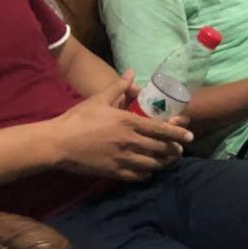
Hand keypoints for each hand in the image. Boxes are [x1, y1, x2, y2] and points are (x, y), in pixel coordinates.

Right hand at [48, 71, 192, 180]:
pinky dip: (147, 174)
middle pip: (161, 148)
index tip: (189, 137)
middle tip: (179, 150)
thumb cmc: (78, 119)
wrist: (57, 143)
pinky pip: (138, 176)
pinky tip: (148, 170)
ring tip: (168, 160)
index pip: (161, 129)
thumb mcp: (99, 99)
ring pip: (152, 164)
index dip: (178, 133)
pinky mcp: (114, 172)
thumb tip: (132, 73)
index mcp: (128, 122)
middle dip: (174, 150)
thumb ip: (119, 87)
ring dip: (163, 163)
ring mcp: (122, 159)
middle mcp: (129, 142)